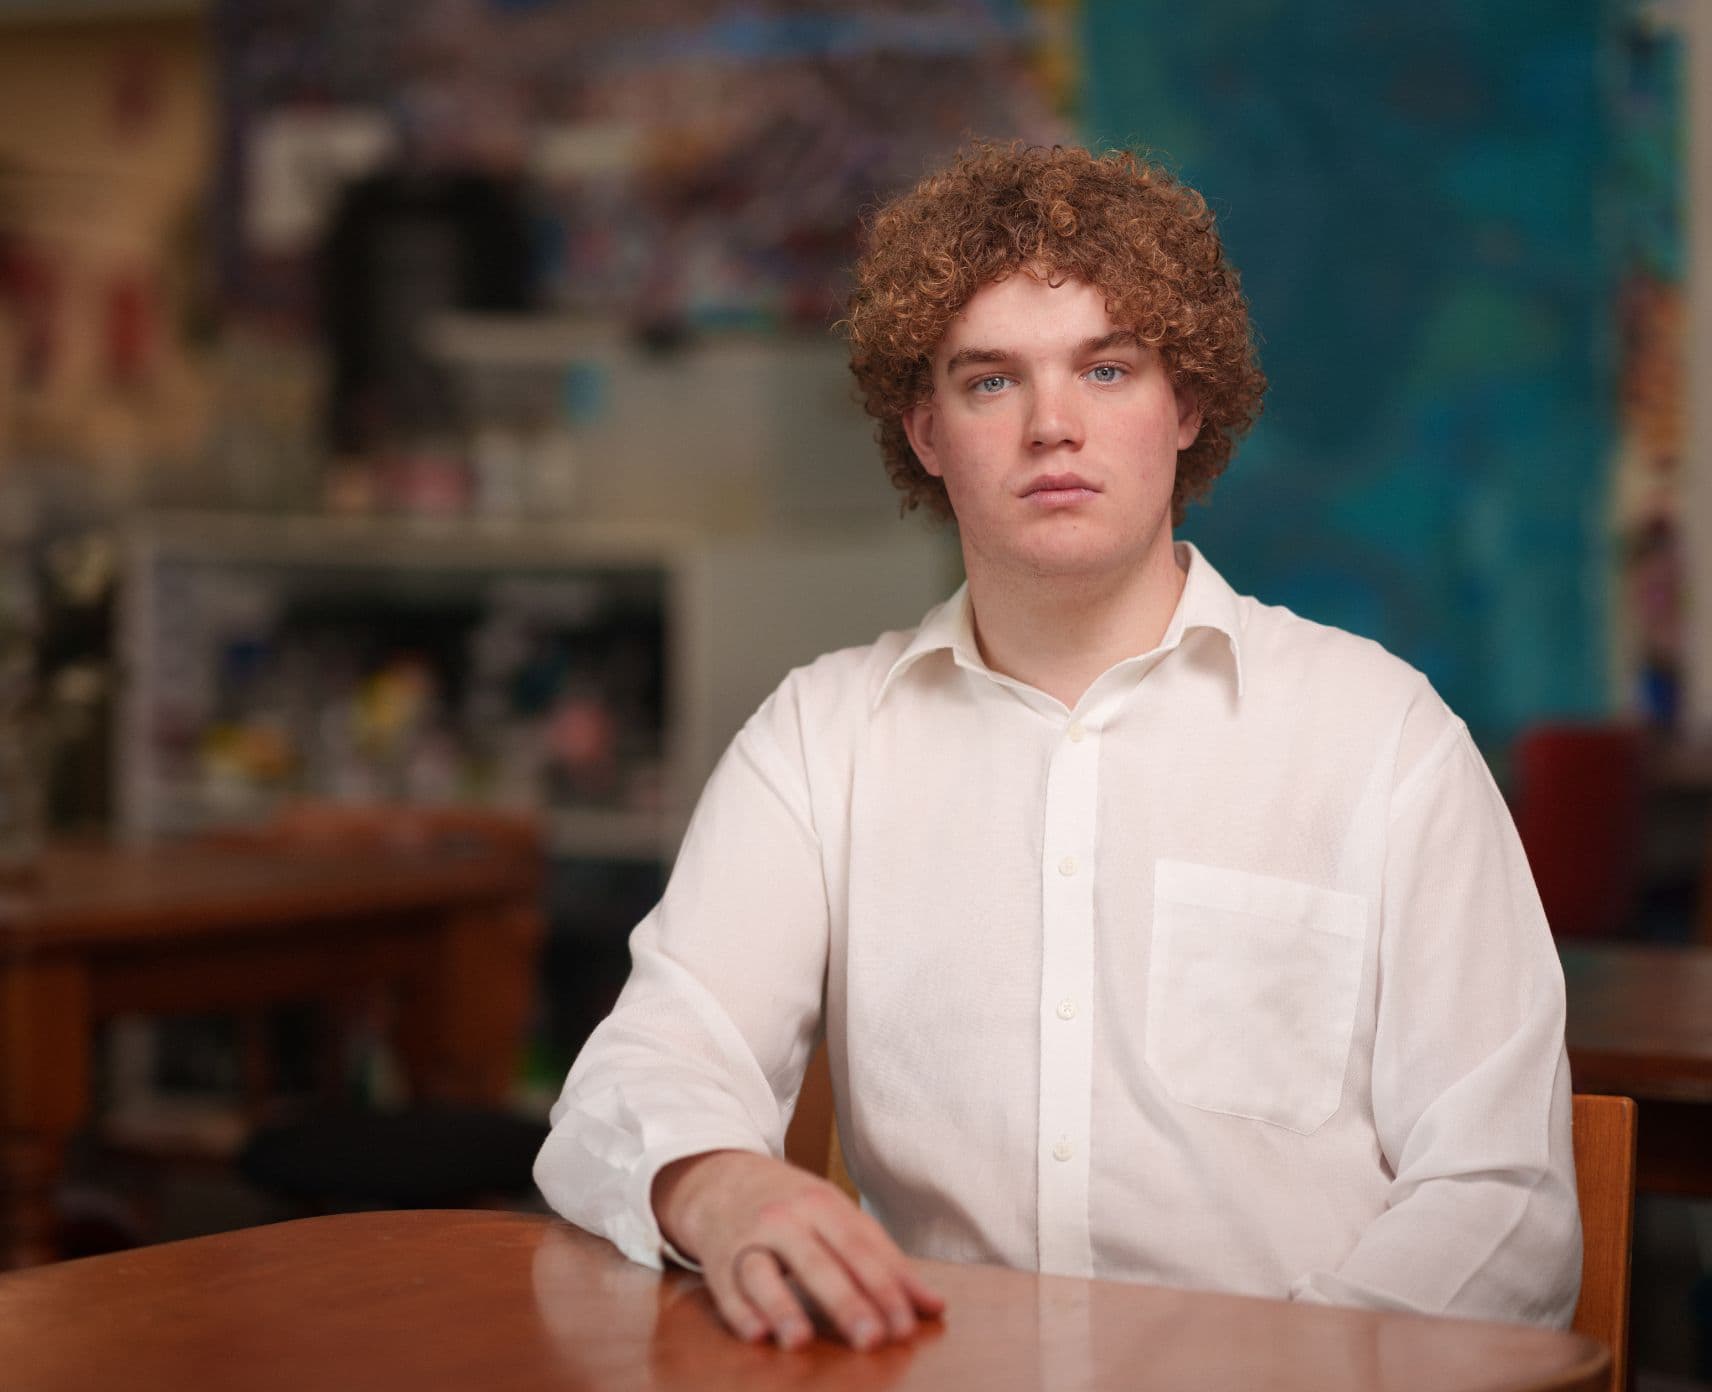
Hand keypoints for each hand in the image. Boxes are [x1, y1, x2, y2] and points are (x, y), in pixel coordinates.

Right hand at [651, 1149, 945, 1351]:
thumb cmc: (796, 1205)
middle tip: (872, 1339)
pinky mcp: (718, 1261)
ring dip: (782, 1307)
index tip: (907, 1328)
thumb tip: (935, 1307)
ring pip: (764, 1273)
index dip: (885, 1289)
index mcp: (823, 1203)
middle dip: (846, 1302)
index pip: (860, 1249)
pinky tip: (756, 1333)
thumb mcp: (840, 1217)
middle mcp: (785, 1218)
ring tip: (800, 1340)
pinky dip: (739, 1311)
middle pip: (818, 1263)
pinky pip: (726, 1288)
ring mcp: (748, 1237)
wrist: (722, 1178)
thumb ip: (886, 1260)